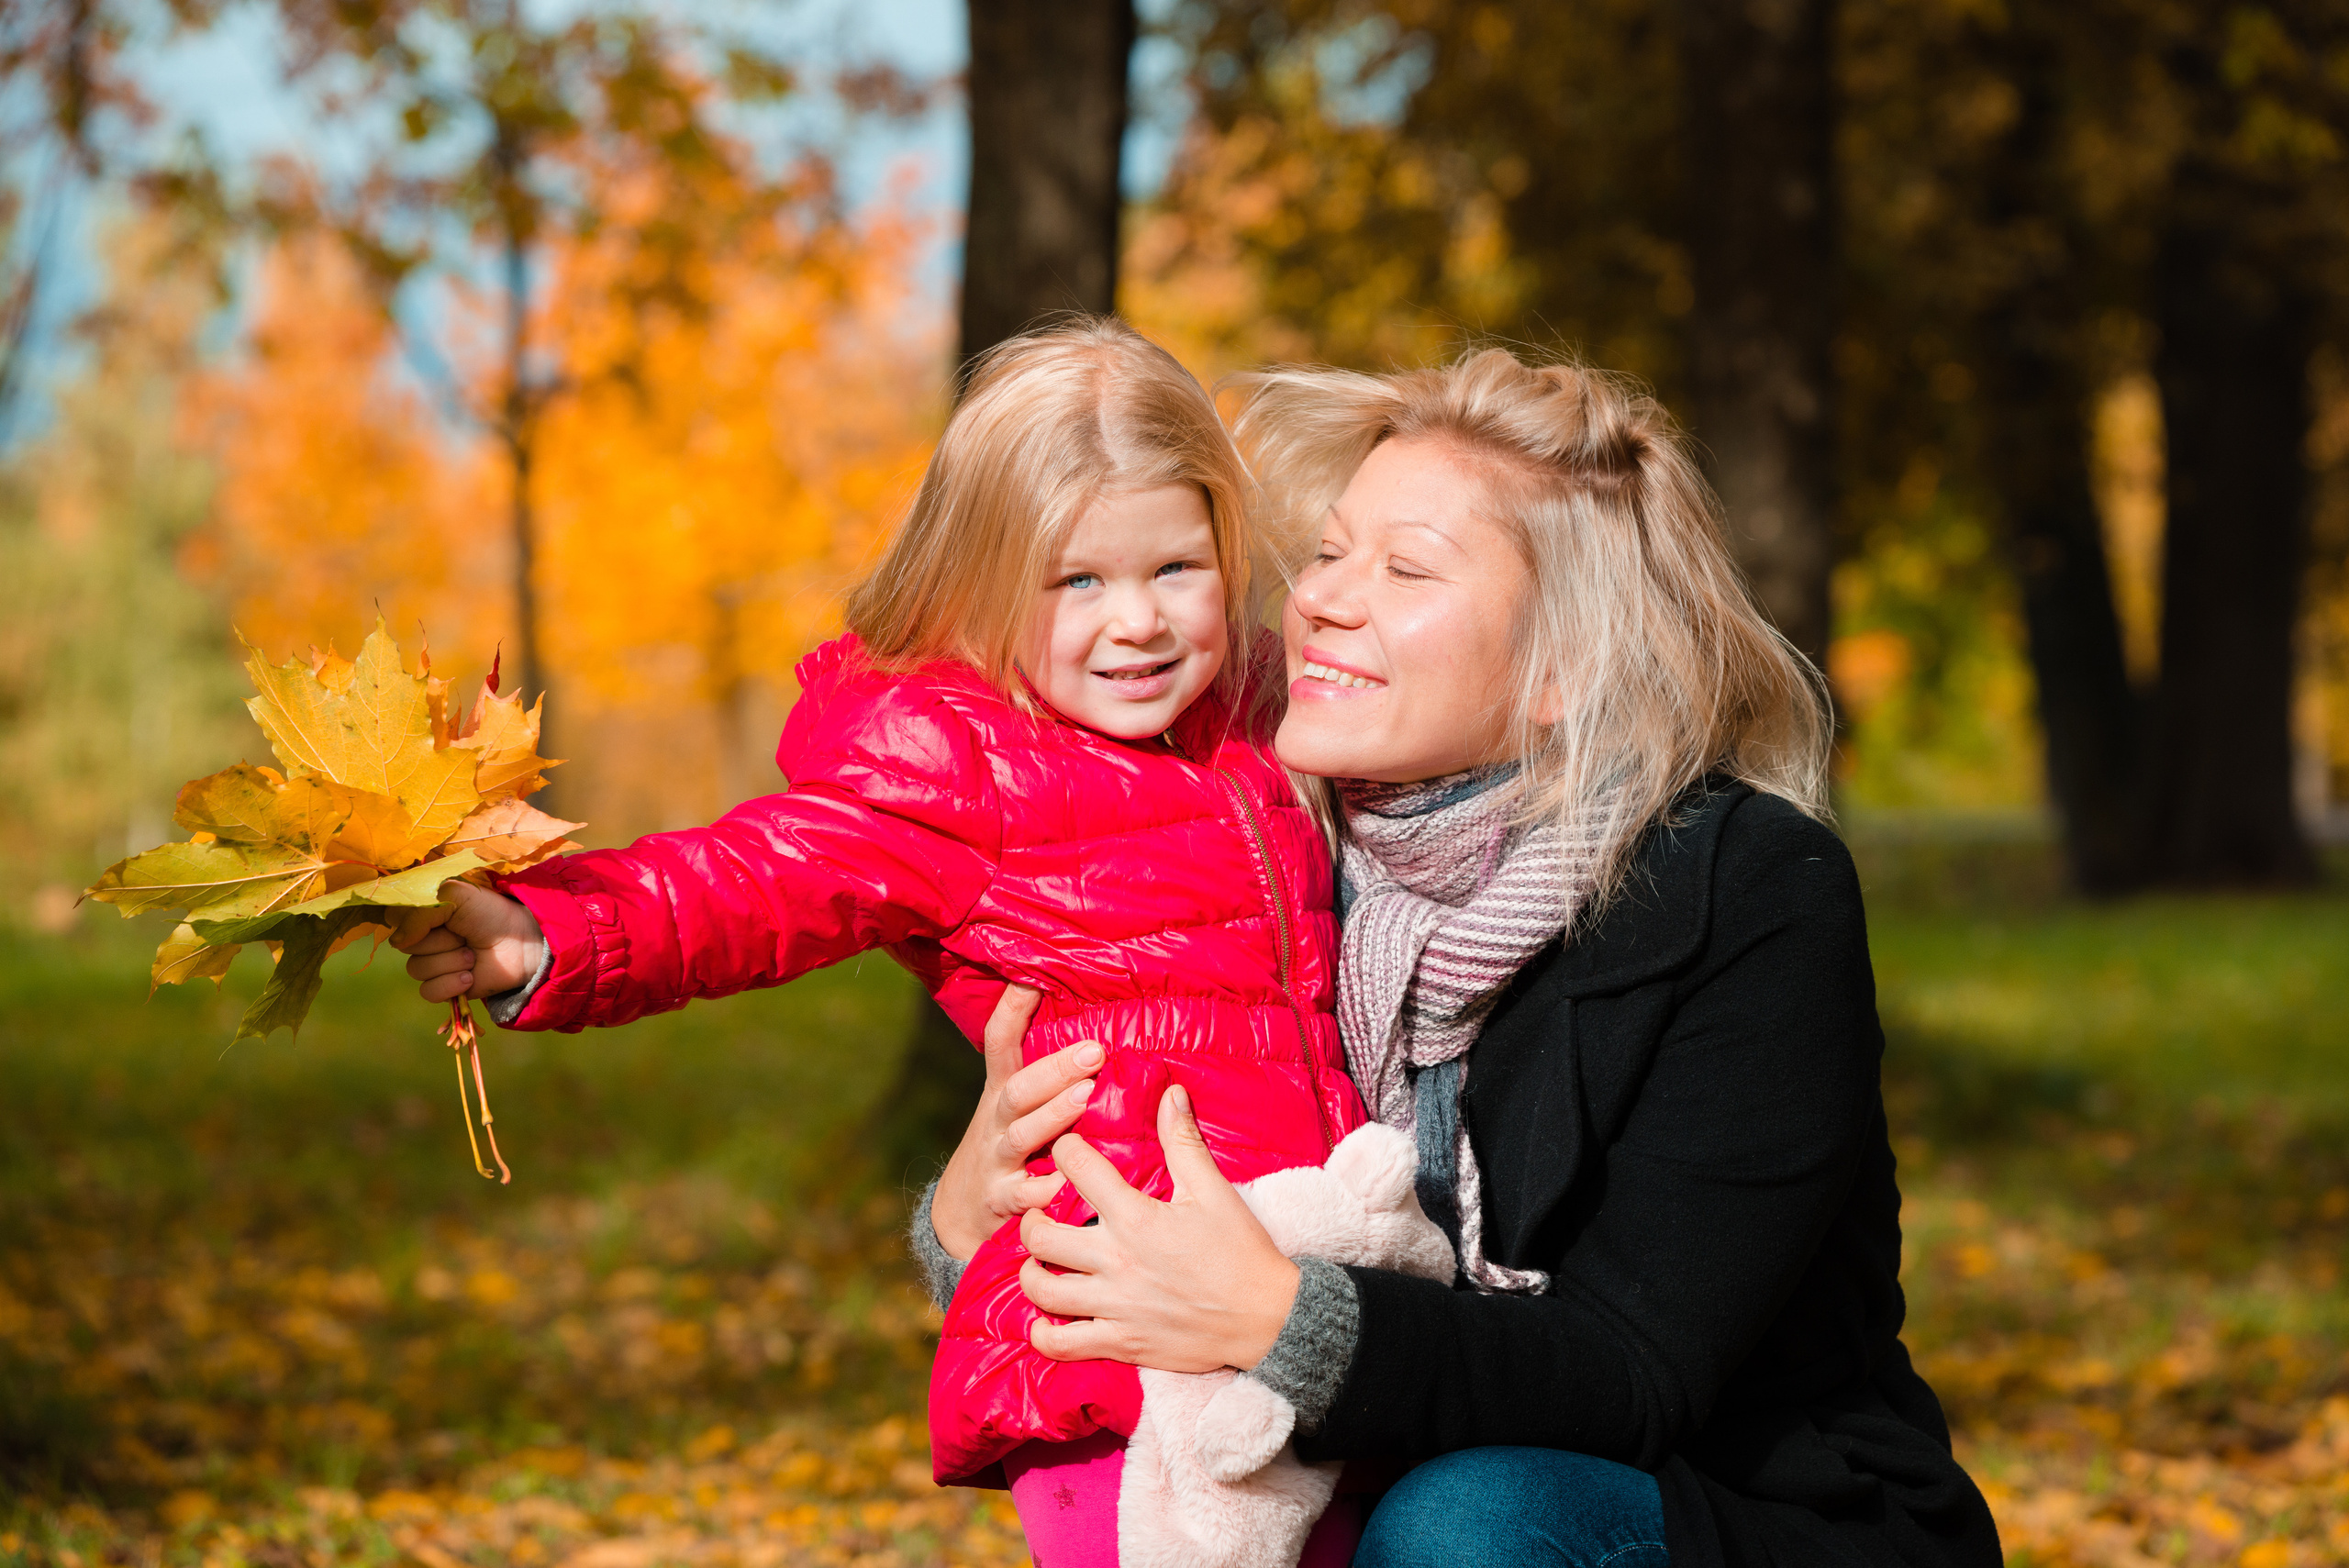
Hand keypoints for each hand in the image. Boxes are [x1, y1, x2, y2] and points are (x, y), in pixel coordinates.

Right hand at [388, 880, 547, 1003]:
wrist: (522, 941)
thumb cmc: (490, 913)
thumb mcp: (454, 898)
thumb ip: (419, 913)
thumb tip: (396, 942)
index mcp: (423, 913)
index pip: (394, 919)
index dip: (413, 920)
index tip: (438, 915)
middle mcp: (425, 938)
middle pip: (405, 946)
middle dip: (439, 941)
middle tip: (464, 935)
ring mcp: (435, 963)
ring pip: (417, 969)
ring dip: (449, 961)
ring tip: (473, 955)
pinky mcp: (447, 987)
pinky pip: (428, 992)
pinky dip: (450, 984)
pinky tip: (470, 976)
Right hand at [930, 985, 1102, 1258]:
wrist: (960, 1214)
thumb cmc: (1007, 1146)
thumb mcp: (1015, 1106)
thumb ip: (1044, 1071)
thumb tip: (1087, 1022)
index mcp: (1003, 1091)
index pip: (1000, 1042)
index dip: (1012, 1009)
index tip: (1032, 979)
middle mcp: (997, 1121)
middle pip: (1018, 1089)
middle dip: (1055, 1069)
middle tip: (1094, 1050)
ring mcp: (998, 1161)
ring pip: (1023, 1136)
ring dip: (1054, 1116)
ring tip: (1087, 1097)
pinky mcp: (1004, 1201)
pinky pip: (1028, 1195)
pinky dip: (1052, 1189)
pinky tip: (1077, 1182)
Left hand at [1018, 1082, 1300, 1372]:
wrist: (1268, 1319)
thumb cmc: (1242, 1252)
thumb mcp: (1213, 1191)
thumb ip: (1184, 1141)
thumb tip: (1171, 1092)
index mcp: (1137, 1217)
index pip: (1077, 1168)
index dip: (1065, 1150)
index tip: (1068, 1150)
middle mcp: (1116, 1261)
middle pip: (1041, 1235)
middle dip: (1031, 1218)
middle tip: (1040, 1213)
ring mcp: (1115, 1306)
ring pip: (1042, 1290)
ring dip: (1031, 1271)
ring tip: (1039, 1261)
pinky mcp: (1121, 1343)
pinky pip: (1061, 1345)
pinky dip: (1043, 1333)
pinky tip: (1045, 1319)